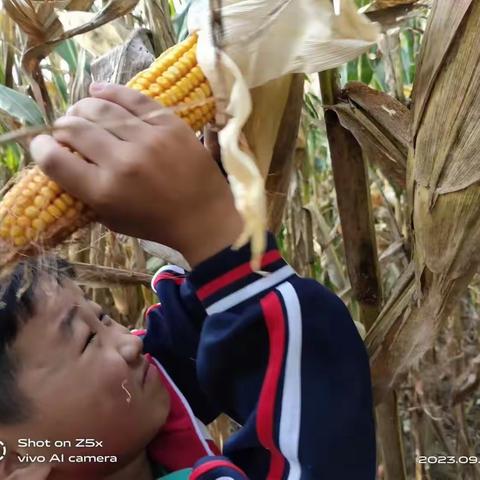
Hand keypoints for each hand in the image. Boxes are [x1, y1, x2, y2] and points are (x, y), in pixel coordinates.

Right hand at [30, 83, 242, 266]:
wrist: (204, 216)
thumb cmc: (156, 222)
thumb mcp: (113, 219)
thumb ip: (86, 192)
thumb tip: (65, 161)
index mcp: (105, 191)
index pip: (54, 159)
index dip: (41, 148)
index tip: (43, 146)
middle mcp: (122, 161)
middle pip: (74, 128)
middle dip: (62, 128)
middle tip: (67, 131)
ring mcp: (148, 139)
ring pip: (100, 108)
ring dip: (82, 108)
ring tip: (81, 113)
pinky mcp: (169, 124)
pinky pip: (133, 98)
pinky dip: (111, 91)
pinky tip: (98, 91)